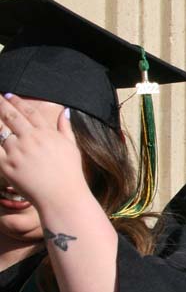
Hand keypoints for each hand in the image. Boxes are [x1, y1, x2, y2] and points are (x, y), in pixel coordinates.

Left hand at [0, 95, 89, 209]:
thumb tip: (65, 112)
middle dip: (1, 105)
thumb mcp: (72, 147)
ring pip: (0, 132)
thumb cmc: (70, 173)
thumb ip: (65, 128)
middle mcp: (31, 139)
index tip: (9, 95)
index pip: (29, 112)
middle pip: (11, 116)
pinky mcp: (7, 165)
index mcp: (47, 133)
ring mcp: (18, 151)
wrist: (62, 196)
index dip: (18, 101)